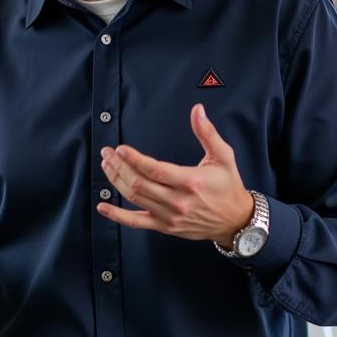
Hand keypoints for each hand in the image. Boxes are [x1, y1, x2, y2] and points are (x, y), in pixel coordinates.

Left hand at [96, 104, 253, 244]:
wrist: (235, 220)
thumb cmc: (228, 186)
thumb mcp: (223, 157)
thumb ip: (207, 133)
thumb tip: (197, 110)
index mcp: (190, 181)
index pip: (155, 170)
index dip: (134, 160)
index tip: (120, 149)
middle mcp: (177, 201)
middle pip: (139, 183)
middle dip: (119, 167)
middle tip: (107, 153)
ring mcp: (169, 216)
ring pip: (135, 198)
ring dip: (116, 181)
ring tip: (106, 165)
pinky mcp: (164, 226)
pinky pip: (136, 223)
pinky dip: (117, 215)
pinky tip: (102, 206)